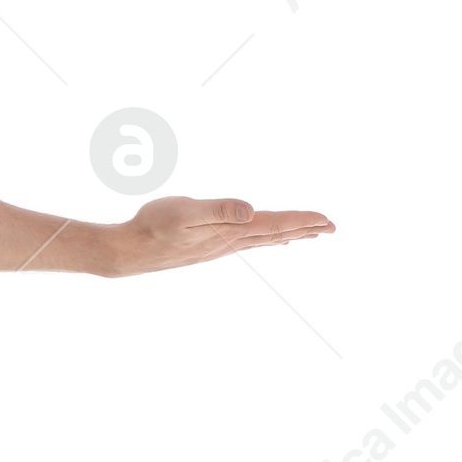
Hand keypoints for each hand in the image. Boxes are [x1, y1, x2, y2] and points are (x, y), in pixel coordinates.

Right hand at [109, 195, 335, 277]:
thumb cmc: (152, 226)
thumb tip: (250, 210)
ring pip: (263, 240)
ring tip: (308, 234)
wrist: (129, 251)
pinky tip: (264, 239)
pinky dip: (265, 239)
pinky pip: (247, 243)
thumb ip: (218, 209)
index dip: (302, 220)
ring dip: (288, 235)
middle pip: (275, 234)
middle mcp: (229, 241)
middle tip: (331, 228)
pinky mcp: (209, 247)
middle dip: (305, 230)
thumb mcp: (184, 211)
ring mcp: (219, 246)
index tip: (328, 220)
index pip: (274, 224)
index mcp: (229, 231)